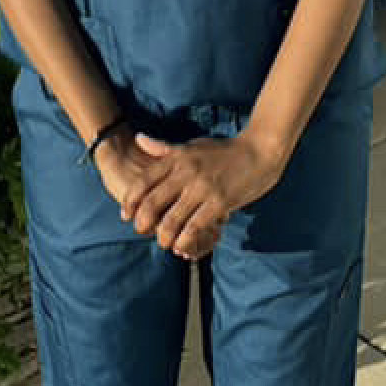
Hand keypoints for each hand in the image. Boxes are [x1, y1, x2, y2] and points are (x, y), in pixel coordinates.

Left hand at [117, 131, 284, 258]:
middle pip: (152, 202)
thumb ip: (164, 148)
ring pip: (172, 220)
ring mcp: (203, 187)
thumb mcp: (192, 145)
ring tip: (163, 242)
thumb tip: (137, 139)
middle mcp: (186, 171)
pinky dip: (185, 241)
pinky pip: (195, 228)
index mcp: (178, 157)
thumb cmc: (224, 150)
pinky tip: (182, 246)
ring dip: (163, 237)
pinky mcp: (219, 202)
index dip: (130, 200)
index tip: (125, 214)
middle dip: (142, 222)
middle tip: (141, 231)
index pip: (144, 180)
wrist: (260, 151)